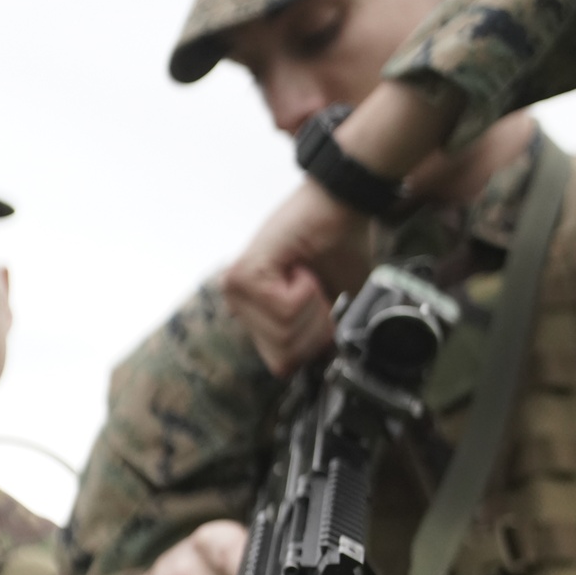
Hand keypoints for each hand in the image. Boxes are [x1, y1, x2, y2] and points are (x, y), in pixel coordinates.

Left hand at [223, 180, 369, 376]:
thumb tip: (327, 367)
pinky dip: (306, 290)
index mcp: (256, 314)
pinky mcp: (242, 277)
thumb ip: (322, 340)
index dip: (313, 344)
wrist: (339, 207)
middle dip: (315, 326)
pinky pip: (285, 310)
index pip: (283, 365)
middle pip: (284, 356)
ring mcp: (236, 292)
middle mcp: (239, 304)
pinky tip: (299, 267)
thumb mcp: (334, 307)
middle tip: (316, 288)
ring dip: (312, 305)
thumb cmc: (338, 248)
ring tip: (306, 275)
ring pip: (285, 335)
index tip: (323, 308)